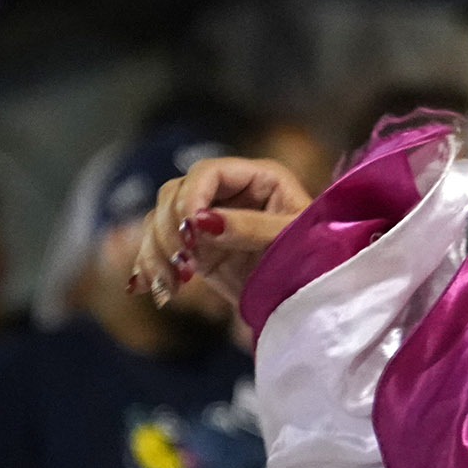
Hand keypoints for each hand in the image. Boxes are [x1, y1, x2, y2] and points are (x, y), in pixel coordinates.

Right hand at [130, 158, 313, 310]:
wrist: (312, 295)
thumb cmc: (316, 257)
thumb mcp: (291, 239)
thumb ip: (251, 227)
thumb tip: (202, 220)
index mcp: (259, 178)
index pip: (208, 172)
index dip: (192, 197)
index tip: (190, 230)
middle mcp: (229, 193)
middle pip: (175, 194)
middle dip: (171, 228)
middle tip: (186, 262)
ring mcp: (209, 221)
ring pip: (160, 220)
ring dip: (157, 251)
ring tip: (174, 282)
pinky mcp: (197, 247)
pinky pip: (158, 247)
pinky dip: (151, 266)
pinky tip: (154, 287)